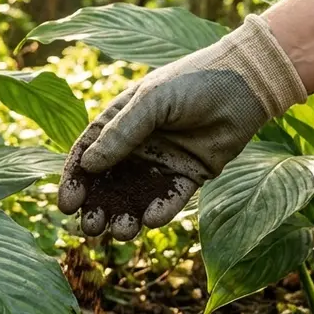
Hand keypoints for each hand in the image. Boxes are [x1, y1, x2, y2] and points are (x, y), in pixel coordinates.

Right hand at [58, 14, 306, 239]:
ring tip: (121, 231)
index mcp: (120, 122)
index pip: (88, 155)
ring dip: (125, 216)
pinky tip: (151, 219)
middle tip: (91, 227)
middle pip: (108, 184)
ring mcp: (162, 162)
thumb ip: (121, 133)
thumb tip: (89, 165)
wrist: (245, 85)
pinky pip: (170, 199)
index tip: (67, 204)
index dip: (76, 180)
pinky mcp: (189, 176)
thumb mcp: (151, 102)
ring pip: (136, 197)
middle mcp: (137, 145)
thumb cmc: (193, 82)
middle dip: (97, 208)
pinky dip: (159, 211)